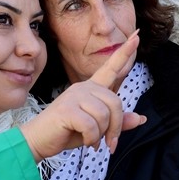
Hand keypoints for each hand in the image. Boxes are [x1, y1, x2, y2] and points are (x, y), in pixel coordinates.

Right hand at [19, 31, 145, 158]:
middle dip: (116, 127)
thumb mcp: (97, 129)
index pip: (111, 68)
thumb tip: (140, 118)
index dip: (124, 53)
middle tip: (108, 144)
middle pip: (115, 103)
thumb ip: (117, 123)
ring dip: (101, 134)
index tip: (137, 36)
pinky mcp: (67, 109)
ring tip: (91, 141)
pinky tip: (85, 142)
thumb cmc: (66, 132)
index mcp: (91, 89)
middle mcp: (83, 87)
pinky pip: (92, 125)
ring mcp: (74, 96)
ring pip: (105, 115)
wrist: (38, 141)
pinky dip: (92, 138)